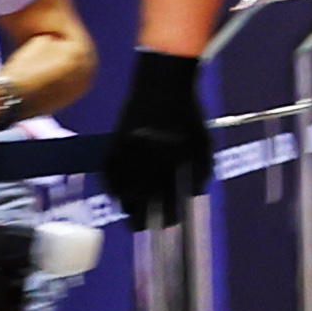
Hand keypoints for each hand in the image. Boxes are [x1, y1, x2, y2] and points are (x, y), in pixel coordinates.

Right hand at [103, 51, 210, 226]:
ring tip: (132, 215)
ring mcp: (129, 151)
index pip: (170, 198)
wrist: (161, 84)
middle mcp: (149, 158)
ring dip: (127, 204)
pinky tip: (118, 196)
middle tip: (145, 226)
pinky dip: (113, 187)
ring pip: (123, 189)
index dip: (169, 216)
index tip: (169, 225)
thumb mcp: (202, 146)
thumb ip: (201, 173)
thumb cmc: (187, 116)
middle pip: (143, 199)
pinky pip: (109, 173)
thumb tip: (192, 197)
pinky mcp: (113, 143)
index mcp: (173, 160)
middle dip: (144, 216)